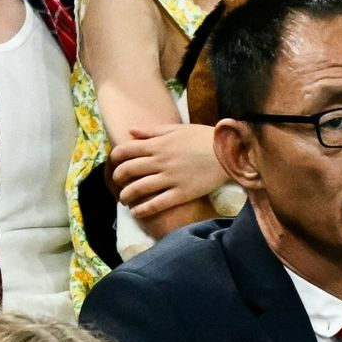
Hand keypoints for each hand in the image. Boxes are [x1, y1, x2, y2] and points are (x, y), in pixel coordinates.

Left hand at [110, 123, 228, 218]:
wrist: (228, 152)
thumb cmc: (203, 138)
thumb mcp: (177, 129)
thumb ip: (152, 131)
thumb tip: (131, 130)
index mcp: (158, 144)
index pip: (126, 150)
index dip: (115, 158)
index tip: (114, 163)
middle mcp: (160, 161)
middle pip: (128, 170)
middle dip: (117, 178)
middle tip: (118, 183)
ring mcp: (170, 178)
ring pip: (138, 189)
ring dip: (126, 196)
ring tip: (124, 200)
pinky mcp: (181, 193)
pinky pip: (156, 204)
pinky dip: (142, 210)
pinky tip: (136, 212)